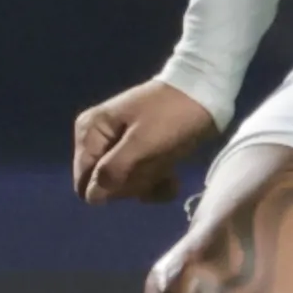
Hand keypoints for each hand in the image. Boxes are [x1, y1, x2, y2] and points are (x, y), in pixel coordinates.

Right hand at [73, 78, 221, 205]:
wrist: (207, 94)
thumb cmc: (172, 116)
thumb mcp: (142, 143)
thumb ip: (113, 170)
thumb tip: (91, 198)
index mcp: (90, 131)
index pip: (86, 180)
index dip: (112, 186)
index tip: (137, 175)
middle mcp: (98, 139)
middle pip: (105, 184)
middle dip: (133, 183)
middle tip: (156, 169)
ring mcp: (118, 147)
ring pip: (124, 186)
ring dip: (149, 184)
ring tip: (168, 172)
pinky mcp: (138, 153)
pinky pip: (139, 181)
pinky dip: (157, 183)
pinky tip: (173, 178)